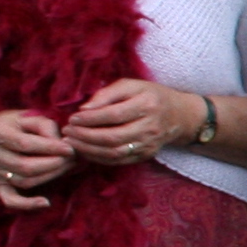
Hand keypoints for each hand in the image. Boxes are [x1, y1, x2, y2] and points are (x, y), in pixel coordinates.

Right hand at [0, 110, 73, 211]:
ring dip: (50, 177)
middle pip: (25, 166)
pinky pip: (10, 200)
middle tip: (72, 159)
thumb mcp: (28, 117)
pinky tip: (46, 203)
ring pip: (24, 181)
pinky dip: (27, 204)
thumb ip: (46, 126)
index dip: (50, 148)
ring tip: (66, 168)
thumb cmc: (15, 125)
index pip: (25, 144)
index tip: (70, 149)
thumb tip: (62, 144)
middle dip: (53, 164)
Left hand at [65, 78, 191, 168]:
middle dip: (85, 136)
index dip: (90, 119)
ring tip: (72, 142)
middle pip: (112, 137)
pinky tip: (86, 150)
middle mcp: (150, 127)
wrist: (179, 115)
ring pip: (114, 152)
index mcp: (147, 105)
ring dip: (89, 149)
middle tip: (67, 132)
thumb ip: (107, 93)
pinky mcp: (146, 155)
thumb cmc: (151, 95)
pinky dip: (98, 158)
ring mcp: (149, 144)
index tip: (72, 118)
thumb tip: (84, 109)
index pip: (113, 115)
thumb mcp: (132, 85)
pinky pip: (119, 161)